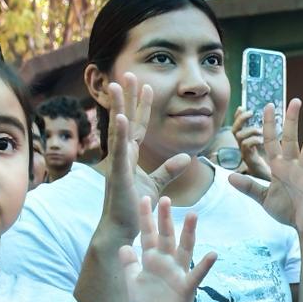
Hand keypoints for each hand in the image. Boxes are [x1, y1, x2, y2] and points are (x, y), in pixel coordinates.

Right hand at [99, 74, 190, 239]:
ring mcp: (117, 163)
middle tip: (128, 73)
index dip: (142, 105)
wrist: (123, 229)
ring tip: (116, 85)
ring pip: (118, 130)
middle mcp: (121, 155)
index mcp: (130, 156)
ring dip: (118, 106)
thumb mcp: (157, 184)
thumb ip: (169, 169)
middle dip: (127, 97)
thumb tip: (186, 157)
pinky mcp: (118, 175)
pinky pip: (119, 151)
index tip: (147, 85)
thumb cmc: (134, 207)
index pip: (138, 125)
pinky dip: (120, 133)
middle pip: (126, 120)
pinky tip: (121, 117)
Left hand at [119, 196, 216, 301]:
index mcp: (152, 260)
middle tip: (166, 197)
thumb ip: (129, 264)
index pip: (148, 234)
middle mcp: (167, 262)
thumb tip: (123, 246)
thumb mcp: (132, 282)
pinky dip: (205, 265)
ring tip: (192, 215)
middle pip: (166, 236)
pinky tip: (213, 254)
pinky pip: (197, 275)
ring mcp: (178, 273)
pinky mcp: (187, 287)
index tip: (143, 198)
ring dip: (188, 233)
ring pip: (184, 249)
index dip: (146, 218)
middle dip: (165, 218)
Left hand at [227, 99, 302, 239]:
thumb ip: (249, 187)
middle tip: (295, 100)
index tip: (268, 106)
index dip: (269, 125)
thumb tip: (230, 176)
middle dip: (292, 120)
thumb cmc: (288, 211)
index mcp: (279, 167)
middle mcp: (293, 166)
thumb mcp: (264, 199)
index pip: (272, 142)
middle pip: (291, 139)